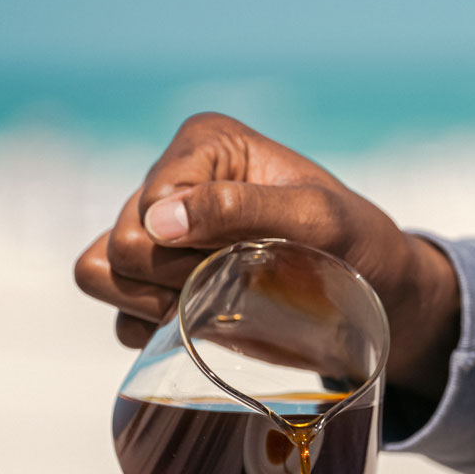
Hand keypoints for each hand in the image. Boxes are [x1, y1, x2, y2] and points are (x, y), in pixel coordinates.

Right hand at [74, 112, 459, 400]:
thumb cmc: (356, 242)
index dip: (189, 249)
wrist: (373, 291)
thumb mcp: (317, 220)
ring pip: (101, 274)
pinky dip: (151, 327)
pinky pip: (116, 312)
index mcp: (204, 145)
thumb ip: (242, 208)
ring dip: (155, 304)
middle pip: (121, 245)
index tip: (244, 259)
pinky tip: (201, 323)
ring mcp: (161, 232)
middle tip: (235, 284)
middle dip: (176, 279)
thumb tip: (159, 221)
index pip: (150, 206)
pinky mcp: (157, 279)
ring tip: (216, 302)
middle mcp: (173, 180)